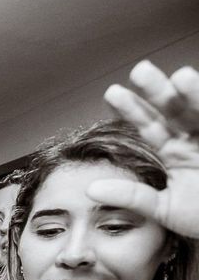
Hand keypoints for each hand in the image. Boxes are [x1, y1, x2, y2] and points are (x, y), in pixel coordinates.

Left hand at [88, 61, 198, 238]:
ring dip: (194, 92)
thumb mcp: (162, 209)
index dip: (133, 109)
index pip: (150, 125)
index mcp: (175, 152)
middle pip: (176, 109)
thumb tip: (91, 189)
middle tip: (140, 71)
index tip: (113, 93)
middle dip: (159, 90)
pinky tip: (197, 86)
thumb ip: (131, 197)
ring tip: (181, 77)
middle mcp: (195, 140)